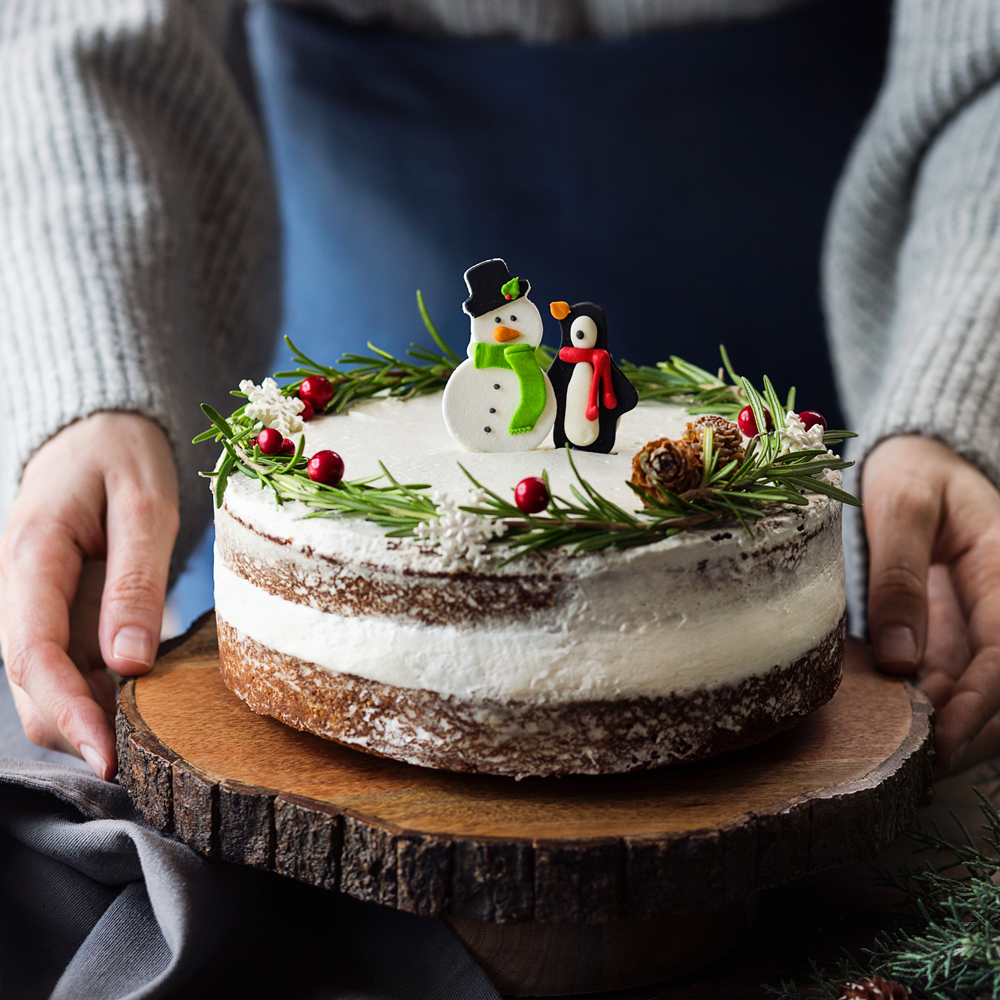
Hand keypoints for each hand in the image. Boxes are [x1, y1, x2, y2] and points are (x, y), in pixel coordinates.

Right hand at [0, 414, 178, 778]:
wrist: (100, 428)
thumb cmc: (122, 453)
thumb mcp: (143, 503)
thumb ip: (135, 580)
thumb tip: (129, 664)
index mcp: (31, 557)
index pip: (31, 652)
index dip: (66, 711)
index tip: (107, 755)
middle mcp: (22, 590)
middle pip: (32, 683)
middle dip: (78, 729)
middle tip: (144, 762)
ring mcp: (39, 604)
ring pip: (48, 683)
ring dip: (91, 717)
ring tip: (153, 739)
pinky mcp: (62, 611)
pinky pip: (72, 665)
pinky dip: (102, 694)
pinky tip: (146, 704)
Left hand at [863, 435, 999, 776]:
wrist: (920, 458)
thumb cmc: (913, 470)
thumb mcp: (902, 504)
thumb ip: (899, 574)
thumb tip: (900, 660)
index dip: (981, 706)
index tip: (944, 744)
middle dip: (970, 736)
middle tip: (912, 769)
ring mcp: (983, 626)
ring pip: (984, 696)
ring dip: (950, 731)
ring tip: (896, 758)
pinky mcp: (958, 636)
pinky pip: (954, 683)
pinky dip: (931, 710)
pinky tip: (889, 726)